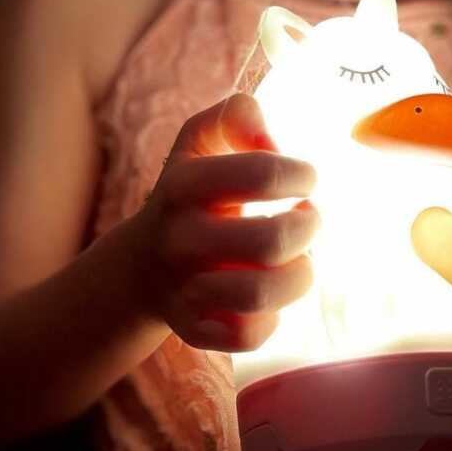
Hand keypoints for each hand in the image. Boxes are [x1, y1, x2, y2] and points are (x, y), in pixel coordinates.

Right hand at [133, 93, 319, 352]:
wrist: (142, 263)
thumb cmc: (192, 191)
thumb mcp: (203, 139)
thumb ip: (238, 114)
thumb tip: (270, 142)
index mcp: (184, 183)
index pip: (262, 173)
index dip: (301, 174)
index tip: (305, 179)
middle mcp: (179, 237)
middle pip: (272, 241)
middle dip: (309, 227)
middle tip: (308, 219)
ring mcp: (184, 287)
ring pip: (262, 295)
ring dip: (299, 274)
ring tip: (300, 259)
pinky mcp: (194, 329)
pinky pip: (248, 336)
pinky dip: (271, 319)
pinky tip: (270, 296)